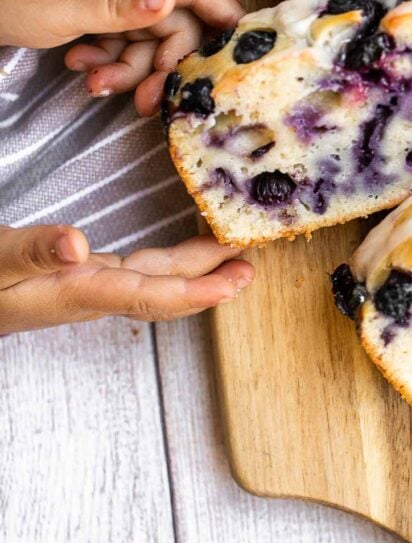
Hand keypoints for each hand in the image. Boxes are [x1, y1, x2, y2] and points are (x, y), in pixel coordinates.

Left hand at [0, 0, 242, 115]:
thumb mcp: (64, 4)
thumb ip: (121, 5)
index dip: (225, 12)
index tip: (247, 48)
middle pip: (173, 26)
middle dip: (165, 67)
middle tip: (147, 104)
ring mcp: (108, 0)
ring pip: (146, 44)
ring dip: (129, 72)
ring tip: (94, 85)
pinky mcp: (92, 18)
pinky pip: (120, 47)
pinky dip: (108, 66)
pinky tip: (81, 72)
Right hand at [0, 223, 253, 332]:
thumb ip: (31, 252)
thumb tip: (77, 245)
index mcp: (75, 293)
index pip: (147, 296)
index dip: (195, 291)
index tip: (233, 283)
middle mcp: (89, 293)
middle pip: (163, 290)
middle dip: (210, 281)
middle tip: (250, 264)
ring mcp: (87, 286)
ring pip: (155, 279)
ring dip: (196, 269)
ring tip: (233, 256)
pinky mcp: (81, 276)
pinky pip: (140, 271)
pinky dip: (170, 261)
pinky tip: (186, 250)